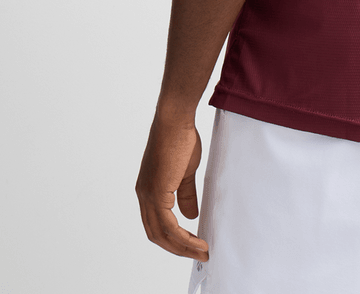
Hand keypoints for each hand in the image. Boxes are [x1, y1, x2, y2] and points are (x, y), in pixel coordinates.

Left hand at [135, 115, 208, 259]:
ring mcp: (148, 194)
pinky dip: (182, 237)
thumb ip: (186, 194)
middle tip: (198, 254)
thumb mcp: (185, 171)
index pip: (157, 224)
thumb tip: (189, 215)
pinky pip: (168, 225)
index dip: (173, 238)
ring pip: (162, 234)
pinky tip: (195, 240)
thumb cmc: (179, 137)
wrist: (174, 119)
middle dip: (178, 249)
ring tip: (201, 251)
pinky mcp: (156, 192)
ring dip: (182, 247)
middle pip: (157, 235)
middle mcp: (144, 195)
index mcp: (148, 190)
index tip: (191, 244)